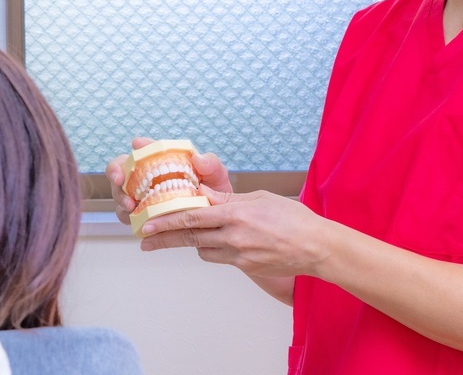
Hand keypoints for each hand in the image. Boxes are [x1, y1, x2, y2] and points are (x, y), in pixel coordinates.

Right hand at [104, 139, 234, 225]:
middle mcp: (146, 177)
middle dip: (115, 175)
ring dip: (120, 200)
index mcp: (159, 162)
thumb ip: (210, 164)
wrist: (216, 220)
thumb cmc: (212, 191)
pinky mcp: (143, 217)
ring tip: (130, 207)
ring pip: (120, 196)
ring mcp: (141, 198)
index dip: (133, 151)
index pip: (140, 151)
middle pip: (119, 171)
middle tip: (121, 184)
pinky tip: (138, 223)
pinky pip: (129, 218)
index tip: (133, 153)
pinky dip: (130, 220)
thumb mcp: (215, 174)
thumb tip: (198, 159)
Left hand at [138, 185, 329, 281]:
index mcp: (236, 215)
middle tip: (145, 240)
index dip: (167, 221)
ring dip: (192, 242)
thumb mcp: (259, 198)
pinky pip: (220, 258)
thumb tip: (201, 194)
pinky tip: (214, 242)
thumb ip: (227, 199)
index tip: (149, 224)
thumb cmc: (292, 217)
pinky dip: (212, 249)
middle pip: (190, 238)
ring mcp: (239, 256)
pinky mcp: (246, 267)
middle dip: (165, 239)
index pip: (192, 218)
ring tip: (181, 236)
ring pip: (203, 250)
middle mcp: (234, 237)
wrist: (317, 247)